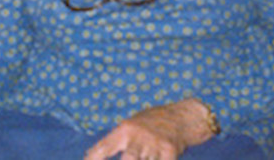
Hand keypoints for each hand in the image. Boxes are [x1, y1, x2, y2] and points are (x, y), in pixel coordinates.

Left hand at [84, 98, 215, 159]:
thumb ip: (115, 141)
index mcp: (125, 130)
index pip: (104, 147)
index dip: (93, 158)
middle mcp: (138, 137)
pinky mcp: (170, 152)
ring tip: (143, 158)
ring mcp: (155, 145)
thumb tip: (92, 155)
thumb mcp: (130, 126)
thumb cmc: (150, 123)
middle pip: (129, 159)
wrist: (181, 118)